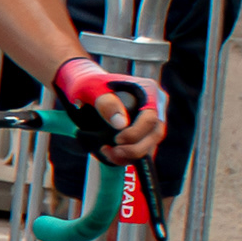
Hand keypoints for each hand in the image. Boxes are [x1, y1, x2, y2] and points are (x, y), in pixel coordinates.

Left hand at [53, 57, 168, 166]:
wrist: (85, 88)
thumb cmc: (89, 84)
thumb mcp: (92, 89)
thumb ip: (106, 104)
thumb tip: (121, 124)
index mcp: (149, 90)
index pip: (151, 117)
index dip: (135, 133)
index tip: (116, 139)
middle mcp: (156, 105)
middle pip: (156, 133)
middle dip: (135, 148)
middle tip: (114, 152)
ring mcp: (151, 119)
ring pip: (151, 144)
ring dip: (131, 155)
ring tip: (109, 153)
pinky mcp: (144, 131)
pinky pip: (143, 148)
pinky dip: (128, 156)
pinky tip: (111, 154)